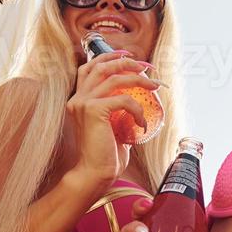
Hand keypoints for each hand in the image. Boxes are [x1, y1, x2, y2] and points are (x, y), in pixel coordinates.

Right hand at [66, 52, 161, 187]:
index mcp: (79, 100)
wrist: (95, 173)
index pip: (90, 68)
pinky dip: (137, 109)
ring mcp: (83, 103)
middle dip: (126, 62)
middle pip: (102, 66)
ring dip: (138, 79)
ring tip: (154, 86)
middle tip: (147, 68)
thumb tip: (139, 99)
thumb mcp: (111, 125)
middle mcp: (78, 98)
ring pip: (115, 78)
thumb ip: (117, 110)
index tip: (130, 57)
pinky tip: (142, 123)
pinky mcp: (93, 111)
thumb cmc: (105, 154)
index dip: (109, 57)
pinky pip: (123, 99)